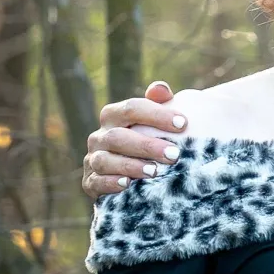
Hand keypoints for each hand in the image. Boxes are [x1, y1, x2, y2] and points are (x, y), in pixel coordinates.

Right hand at [82, 81, 186, 199]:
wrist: (131, 174)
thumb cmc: (149, 138)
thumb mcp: (155, 119)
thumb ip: (159, 102)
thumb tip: (160, 88)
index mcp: (113, 116)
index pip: (131, 108)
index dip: (157, 114)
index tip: (183, 124)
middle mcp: (99, 136)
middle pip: (118, 136)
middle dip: (147, 145)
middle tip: (174, 154)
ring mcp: (93, 159)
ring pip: (105, 160)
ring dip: (130, 165)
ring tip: (154, 171)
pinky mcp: (90, 182)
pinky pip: (96, 182)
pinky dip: (110, 183)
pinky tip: (127, 184)